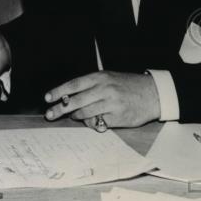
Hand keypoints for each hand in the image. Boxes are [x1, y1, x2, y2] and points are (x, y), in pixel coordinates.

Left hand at [43, 71, 159, 128]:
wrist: (153, 94)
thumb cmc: (127, 86)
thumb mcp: (108, 78)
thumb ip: (90, 86)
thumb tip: (67, 98)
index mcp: (100, 77)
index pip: (74, 85)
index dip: (58, 92)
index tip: (47, 98)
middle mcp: (104, 90)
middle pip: (75, 101)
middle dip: (60, 109)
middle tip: (50, 114)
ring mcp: (111, 105)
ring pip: (85, 114)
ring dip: (77, 117)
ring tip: (75, 116)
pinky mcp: (117, 118)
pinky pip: (98, 123)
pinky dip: (93, 123)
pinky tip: (95, 120)